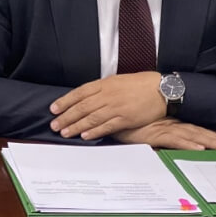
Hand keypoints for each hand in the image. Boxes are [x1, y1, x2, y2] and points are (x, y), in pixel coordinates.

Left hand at [49, 71, 163, 139]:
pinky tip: (85, 136)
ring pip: (91, 118)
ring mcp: (117, 107)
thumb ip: (102, 89)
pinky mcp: (126, 118)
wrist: (162, 89)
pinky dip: (95, 131)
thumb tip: (87, 97)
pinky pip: (107, 126)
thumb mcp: (118, 80)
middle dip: (66, 116)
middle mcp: (108, 95)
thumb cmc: (140, 84)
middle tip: (54, 125)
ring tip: (65, 132)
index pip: (79, 93)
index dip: (65, 101)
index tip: (53, 109)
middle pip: (82, 106)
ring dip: (76, 126)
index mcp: (105, 84)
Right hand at [113, 118, 215, 149]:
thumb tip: (164, 135)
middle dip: (215, 138)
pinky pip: (173, 141)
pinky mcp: (153, 134)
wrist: (109, 112)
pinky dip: (187, 145)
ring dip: (208, 140)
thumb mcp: (143, 126)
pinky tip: (199, 149)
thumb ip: (153, 129)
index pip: (193, 129)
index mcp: (168, 123)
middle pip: (196, 131)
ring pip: (190, 135)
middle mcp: (169, 124)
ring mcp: (162, 128)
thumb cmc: (125, 119)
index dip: (209, 134)